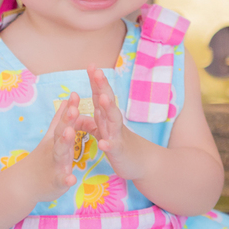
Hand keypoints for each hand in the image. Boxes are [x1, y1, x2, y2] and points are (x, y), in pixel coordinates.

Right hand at [25, 91, 85, 202]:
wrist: (24, 184)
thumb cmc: (42, 159)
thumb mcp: (51, 137)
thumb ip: (59, 119)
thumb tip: (66, 100)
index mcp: (57, 139)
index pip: (64, 121)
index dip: (70, 109)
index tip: (75, 94)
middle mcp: (55, 149)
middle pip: (61, 134)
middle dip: (68, 122)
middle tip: (74, 110)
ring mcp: (55, 165)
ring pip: (60, 153)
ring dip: (64, 143)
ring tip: (70, 132)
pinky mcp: (56, 183)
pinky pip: (61, 181)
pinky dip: (66, 180)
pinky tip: (72, 179)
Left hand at [88, 65, 144, 179]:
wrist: (144, 164)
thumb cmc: (121, 145)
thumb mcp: (105, 130)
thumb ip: (94, 118)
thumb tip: (85, 106)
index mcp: (107, 117)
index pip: (101, 95)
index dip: (96, 81)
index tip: (91, 64)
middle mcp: (113, 123)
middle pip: (107, 101)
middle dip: (102, 86)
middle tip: (97, 71)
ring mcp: (117, 136)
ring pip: (113, 120)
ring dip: (108, 108)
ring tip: (102, 97)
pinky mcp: (119, 152)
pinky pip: (113, 148)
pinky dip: (108, 144)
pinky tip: (102, 143)